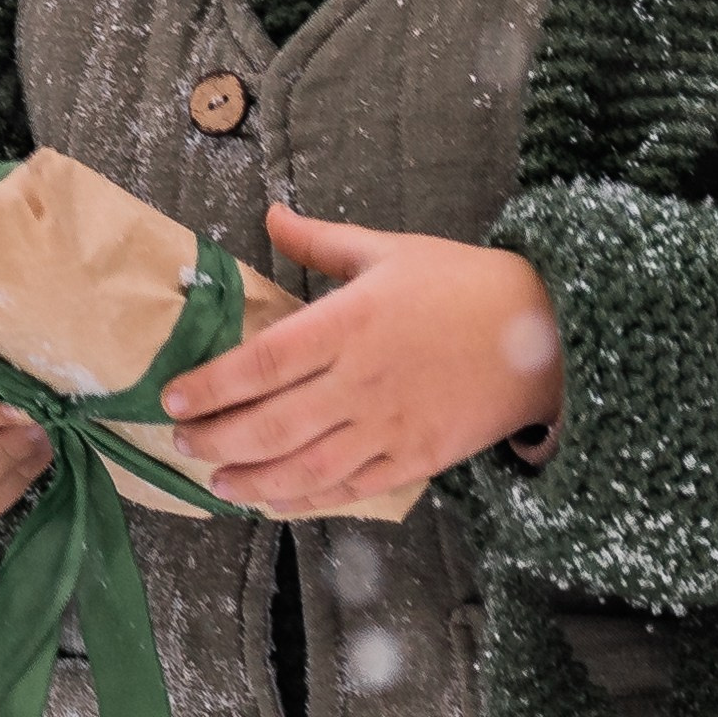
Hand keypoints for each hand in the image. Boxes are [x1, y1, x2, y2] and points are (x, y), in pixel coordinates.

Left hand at [157, 204, 562, 514]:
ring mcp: (389, 427)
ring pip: (304, 469)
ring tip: (216, 484)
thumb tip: (269, 214)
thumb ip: (320, 240)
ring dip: (251, 482)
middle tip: (180, 444)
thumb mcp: (389, 249)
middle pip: (271, 425)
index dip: (211, 387)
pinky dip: (306, 501)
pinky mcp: (416, 458)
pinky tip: (275, 502)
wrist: (545, 332)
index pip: (261, 363)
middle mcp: (362, 382)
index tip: (172, 399)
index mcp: (350, 324)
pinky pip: (350, 490)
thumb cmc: (462, 283)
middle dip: (216, 441)